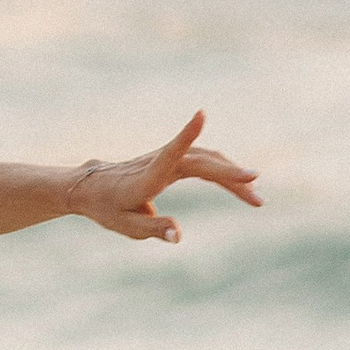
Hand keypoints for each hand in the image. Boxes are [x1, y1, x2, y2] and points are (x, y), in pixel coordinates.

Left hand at [66, 113, 259, 244]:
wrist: (90, 186)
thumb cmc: (107, 208)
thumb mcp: (126, 225)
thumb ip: (153, 229)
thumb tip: (179, 235)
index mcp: (146, 178)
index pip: (169, 154)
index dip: (185, 135)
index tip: (201, 114)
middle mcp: (158, 163)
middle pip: (201, 162)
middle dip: (231, 176)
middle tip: (259, 199)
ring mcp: (167, 158)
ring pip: (207, 160)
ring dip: (232, 176)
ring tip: (256, 199)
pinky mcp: (172, 159)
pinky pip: (204, 162)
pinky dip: (224, 171)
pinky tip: (239, 186)